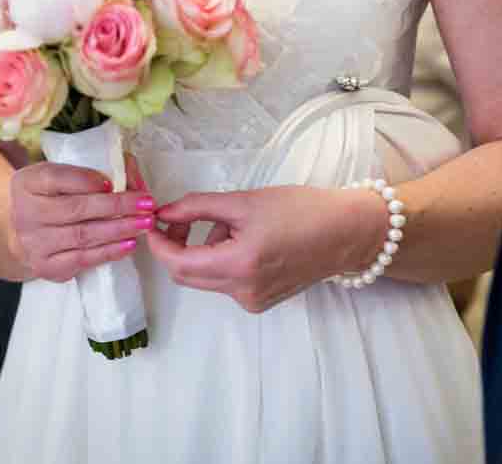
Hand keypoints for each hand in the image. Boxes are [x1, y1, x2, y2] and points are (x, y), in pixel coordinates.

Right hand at [9, 154, 158, 281]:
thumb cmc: (54, 197)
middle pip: (75, 209)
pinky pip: (82, 259)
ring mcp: (34, 243)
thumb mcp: (64, 174)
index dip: (85, 180)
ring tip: (144, 223)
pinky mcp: (45, 266)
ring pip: (82, 236)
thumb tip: (130, 173)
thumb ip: (97, 167)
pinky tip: (129, 244)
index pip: (56, 178)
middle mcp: (26, 213)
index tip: (112, 182)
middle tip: (146, 203)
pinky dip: (109, 252)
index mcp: (29, 183)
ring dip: (119, 229)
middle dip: (116, 206)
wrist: (28, 229)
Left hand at [149, 186, 384, 312]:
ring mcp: (252, 301)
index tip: (153, 222)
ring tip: (229, 222)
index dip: (159, 243)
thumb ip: (198, 206)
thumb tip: (165, 212)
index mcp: (239, 265)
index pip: (178, 264)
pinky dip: (222, 260)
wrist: (347, 233)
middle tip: (181, 217)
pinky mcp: (261, 301)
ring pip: (207, 278)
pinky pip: (226, 282)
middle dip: (176, 246)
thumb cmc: (303, 210)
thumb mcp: (246, 201)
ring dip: (203, 251)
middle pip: (187, 275)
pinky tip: (244, 240)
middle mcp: (243, 292)